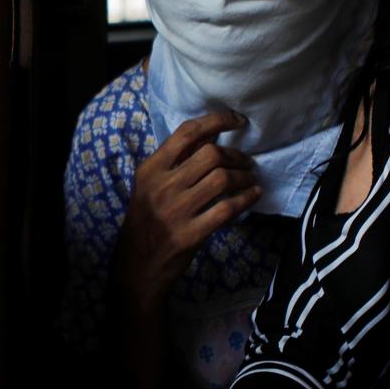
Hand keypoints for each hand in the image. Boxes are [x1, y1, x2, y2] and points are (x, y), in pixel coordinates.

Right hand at [114, 110, 259, 311]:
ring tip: (250, 179)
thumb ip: (174, 163)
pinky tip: (253, 196)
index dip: (217, 120)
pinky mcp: (190, 234)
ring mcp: (175, 211)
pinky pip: (227, 209)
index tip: (238, 120)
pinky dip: (246, 199)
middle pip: (210, 154)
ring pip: (222, 179)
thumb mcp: (150, 187)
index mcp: (150, 169)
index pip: (187, 132)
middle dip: (236, 155)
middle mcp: (161, 186)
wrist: (136, 268)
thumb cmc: (146, 222)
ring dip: (244, 176)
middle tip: (246, 161)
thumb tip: (211, 137)